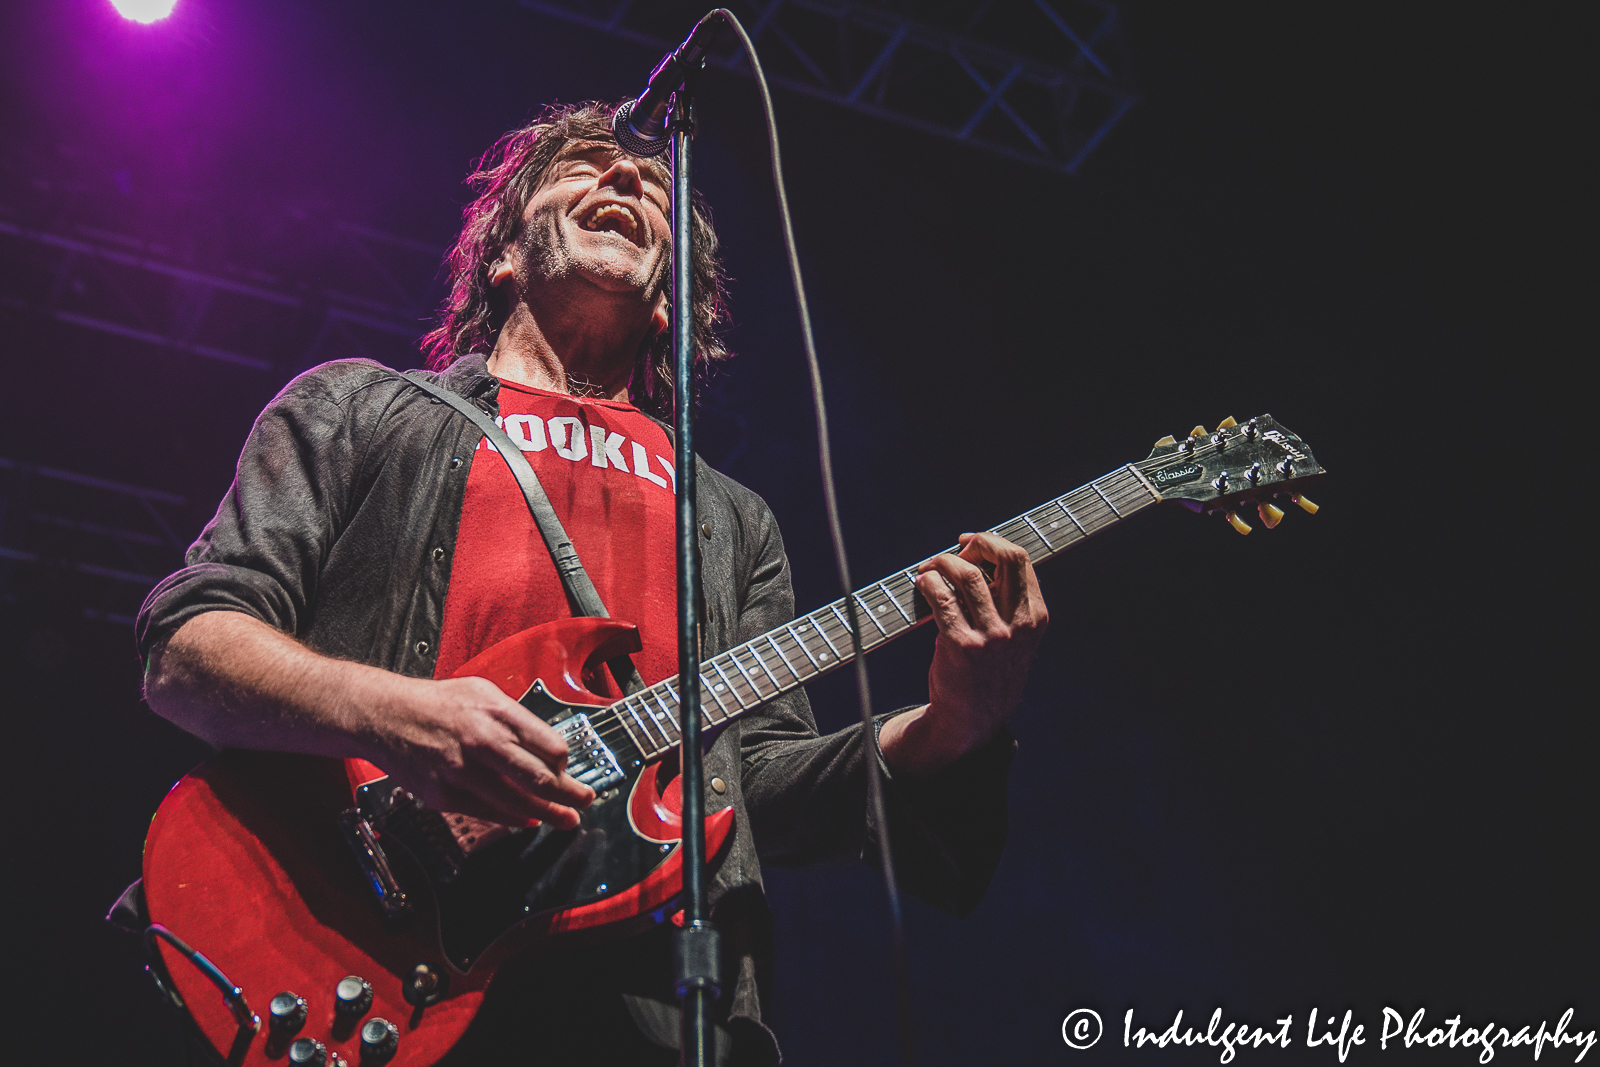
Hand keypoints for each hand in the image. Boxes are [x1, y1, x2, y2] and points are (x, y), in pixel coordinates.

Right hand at [376, 675, 595, 828]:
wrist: (385, 715)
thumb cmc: (439, 703)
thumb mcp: (484, 692)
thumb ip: (516, 719)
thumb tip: (547, 747)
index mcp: (498, 713)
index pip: (550, 747)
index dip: (565, 763)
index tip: (569, 769)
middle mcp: (483, 742)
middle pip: (540, 779)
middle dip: (570, 796)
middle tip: (584, 802)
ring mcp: (462, 772)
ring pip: (517, 803)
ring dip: (547, 815)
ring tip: (565, 820)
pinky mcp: (443, 795)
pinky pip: (487, 813)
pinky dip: (512, 819)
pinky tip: (526, 820)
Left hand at [878, 532, 1048, 774]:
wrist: (973, 720)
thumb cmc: (989, 673)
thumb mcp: (1016, 639)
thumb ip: (1008, 602)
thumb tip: (976, 557)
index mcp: (1035, 618)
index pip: (1020, 560)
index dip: (992, 543)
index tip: (970, 543)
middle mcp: (1018, 624)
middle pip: (1003, 557)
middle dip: (975, 544)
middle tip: (953, 551)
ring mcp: (992, 635)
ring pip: (967, 574)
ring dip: (942, 562)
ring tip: (929, 569)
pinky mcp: (962, 645)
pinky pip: (942, 598)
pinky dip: (928, 583)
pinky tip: (922, 585)